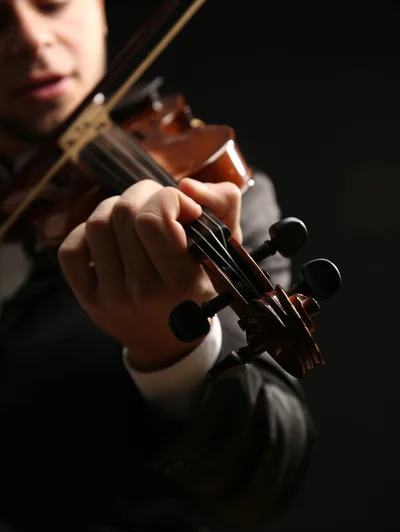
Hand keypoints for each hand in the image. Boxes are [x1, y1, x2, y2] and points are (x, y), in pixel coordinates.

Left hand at [58, 177, 241, 370]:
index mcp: (181, 282)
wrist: (171, 341)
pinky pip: (71, 249)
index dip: (168, 198)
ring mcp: (111, 297)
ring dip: (116, 207)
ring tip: (133, 216)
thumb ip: (223, 206)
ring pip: (97, 224)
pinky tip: (109, 237)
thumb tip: (185, 185)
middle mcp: (143, 292)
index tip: (184, 208)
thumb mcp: (225, 251)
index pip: (154, 218)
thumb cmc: (201, 289)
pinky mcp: (88, 299)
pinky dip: (86, 232)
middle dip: (144, 193)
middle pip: (125, 213)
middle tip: (159, 203)